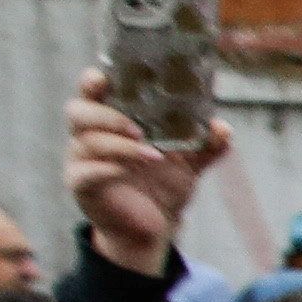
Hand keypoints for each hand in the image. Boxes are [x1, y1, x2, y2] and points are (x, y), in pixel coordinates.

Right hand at [63, 76, 225, 280]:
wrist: (156, 226)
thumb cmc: (164, 184)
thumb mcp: (190, 162)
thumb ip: (206, 144)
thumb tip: (222, 128)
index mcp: (112, 119)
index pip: (92, 90)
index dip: (94, 79)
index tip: (106, 75)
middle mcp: (90, 135)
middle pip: (78, 110)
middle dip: (107, 115)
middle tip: (139, 128)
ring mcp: (82, 160)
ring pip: (85, 141)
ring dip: (119, 145)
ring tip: (152, 154)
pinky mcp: (82, 186)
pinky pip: (84, 173)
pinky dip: (106, 168)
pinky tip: (127, 171)